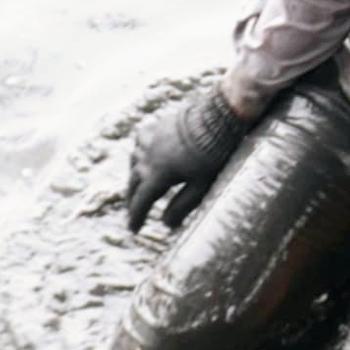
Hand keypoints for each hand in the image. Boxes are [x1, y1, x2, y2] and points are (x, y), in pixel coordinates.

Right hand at [125, 84, 252, 232]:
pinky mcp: (156, 126)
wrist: (216, 119)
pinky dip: (139, 151)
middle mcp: (147, 157)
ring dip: (134, 176)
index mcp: (157, 175)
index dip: (136, 217)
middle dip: (133, 200)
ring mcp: (150, 140)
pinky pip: (141, 141)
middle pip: (134, 183)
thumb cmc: (213, 155)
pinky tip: (142, 153)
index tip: (133, 230)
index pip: (141, 202)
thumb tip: (166, 225)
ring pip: (134, 162)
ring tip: (137, 185)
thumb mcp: (200, 186)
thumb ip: (182, 206)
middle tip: (133, 212)